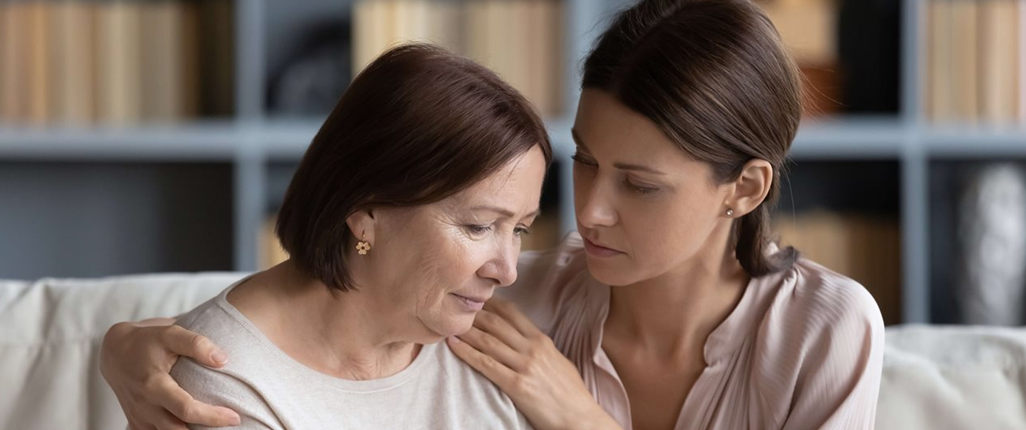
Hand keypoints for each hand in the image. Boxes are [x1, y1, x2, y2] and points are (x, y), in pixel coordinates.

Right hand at [100, 318, 240, 429]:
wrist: (115, 353)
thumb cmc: (147, 341)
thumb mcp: (170, 334)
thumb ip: (197, 344)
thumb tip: (223, 360)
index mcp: (153, 385)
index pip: (186, 409)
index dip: (212, 416)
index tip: (234, 417)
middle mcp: (144, 406)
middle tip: (231, 424)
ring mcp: (138, 417)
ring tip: (213, 429)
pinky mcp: (136, 423)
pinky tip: (192, 428)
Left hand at [446, 299, 620, 429]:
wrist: (579, 417)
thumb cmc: (569, 392)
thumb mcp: (557, 360)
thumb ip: (538, 348)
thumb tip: (521, 339)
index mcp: (542, 340)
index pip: (512, 313)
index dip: (489, 304)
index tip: (474, 300)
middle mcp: (532, 348)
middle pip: (496, 323)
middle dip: (473, 315)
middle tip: (454, 309)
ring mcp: (524, 365)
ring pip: (488, 341)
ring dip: (465, 331)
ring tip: (448, 325)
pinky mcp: (516, 385)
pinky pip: (486, 364)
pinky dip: (467, 353)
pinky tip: (454, 346)